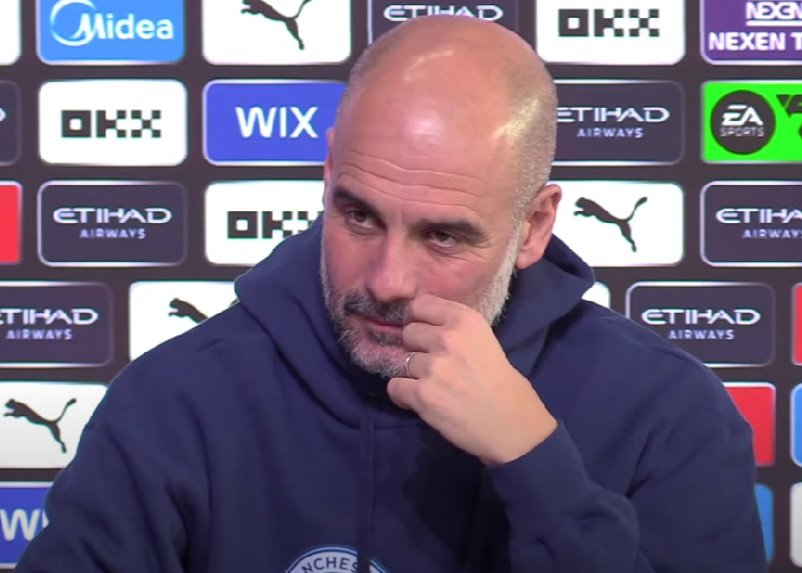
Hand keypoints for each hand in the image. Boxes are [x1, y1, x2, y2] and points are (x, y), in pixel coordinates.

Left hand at [387, 294, 557, 464]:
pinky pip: (395, 386)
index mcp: (465, 320)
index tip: (423, 332)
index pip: (420, 304)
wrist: (513, 425)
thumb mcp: (484, 339)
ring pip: (401, 361)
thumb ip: (455, 328)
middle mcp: (447, 338)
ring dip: (412, 373)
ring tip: (433, 386)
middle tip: (432, 364)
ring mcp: (433, 366)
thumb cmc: (502, 383)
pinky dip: (403, 395)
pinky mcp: (422, 394)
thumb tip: (422, 323)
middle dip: (415, 347)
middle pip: (408, 332)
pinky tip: (421, 400)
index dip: (418, 319)